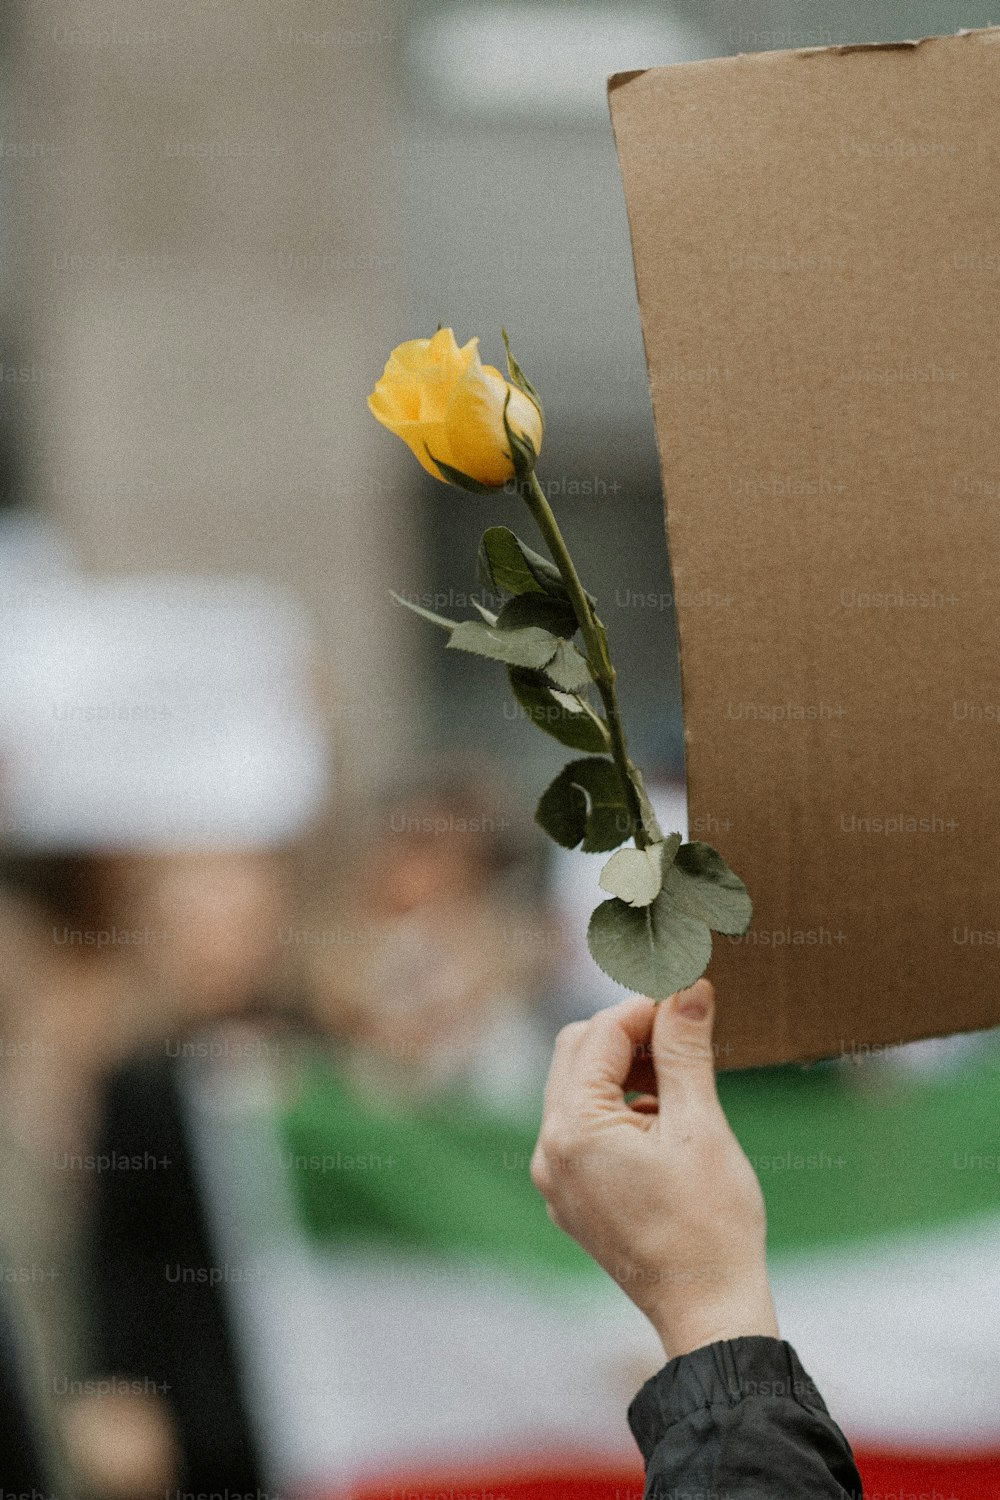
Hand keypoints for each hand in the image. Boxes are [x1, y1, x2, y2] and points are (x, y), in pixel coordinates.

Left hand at [530, 980, 778, 1359]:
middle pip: (576, 1054)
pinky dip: (618, 1109)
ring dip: (624, 1071)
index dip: (646, 1007)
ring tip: (681, 1084)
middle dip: (628, 1035)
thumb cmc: (710, 1225)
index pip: (600, 1034)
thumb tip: (688, 988)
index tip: (689, 998)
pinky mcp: (572, 1198)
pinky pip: (583, 1131)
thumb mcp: (700, 1126)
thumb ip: (686, 1050)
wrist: (709, 1313)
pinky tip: (665, 1122)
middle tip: (684, 1036)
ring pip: (578, 1091)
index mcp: (573, 1129)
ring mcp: (555, 1178)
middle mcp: (548, 1150)